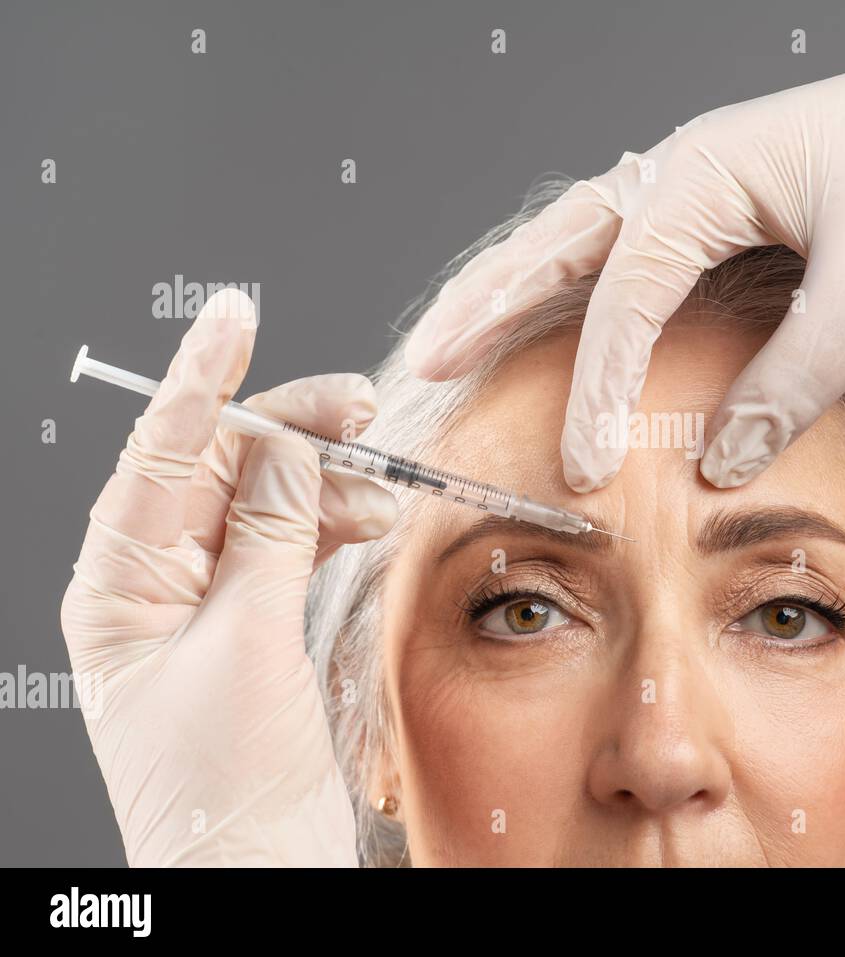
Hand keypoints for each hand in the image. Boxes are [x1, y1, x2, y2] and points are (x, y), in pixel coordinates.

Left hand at [60, 290, 396, 865]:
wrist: (255, 872)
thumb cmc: (221, 787)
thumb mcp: (243, 647)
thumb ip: (265, 538)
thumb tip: (281, 446)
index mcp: (116, 588)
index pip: (157, 456)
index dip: (199, 380)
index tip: (233, 318)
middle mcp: (154, 588)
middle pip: (220, 471)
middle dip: (288, 432)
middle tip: (358, 408)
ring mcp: (207, 606)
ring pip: (265, 504)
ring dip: (324, 484)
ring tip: (382, 489)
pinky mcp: (256, 626)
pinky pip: (290, 545)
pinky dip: (332, 524)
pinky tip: (370, 520)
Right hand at [405, 8, 844, 490]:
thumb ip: (793, 380)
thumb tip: (719, 461)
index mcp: (707, 172)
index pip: (622, 293)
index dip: (594, 385)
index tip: (578, 464)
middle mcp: (687, 166)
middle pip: (557, 242)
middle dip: (485, 304)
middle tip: (423, 361)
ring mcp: (703, 178)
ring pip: (581, 237)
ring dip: (515, 289)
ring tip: (454, 337)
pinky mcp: (729, 202)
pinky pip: (630, 247)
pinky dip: (580, 287)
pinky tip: (558, 321)